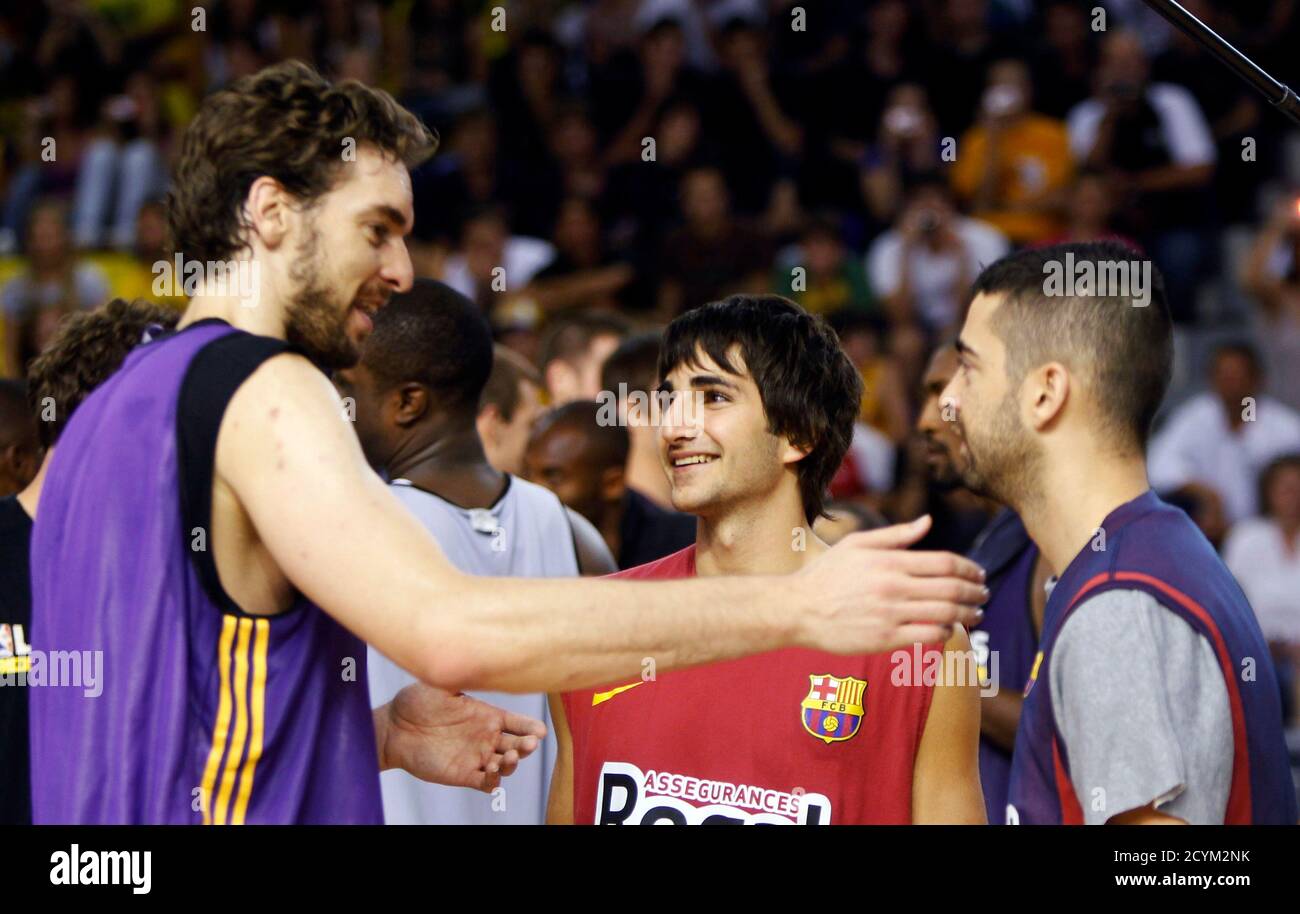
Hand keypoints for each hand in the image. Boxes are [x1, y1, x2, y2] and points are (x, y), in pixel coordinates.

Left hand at [377, 682, 546, 792]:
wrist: (392, 727)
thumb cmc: (416, 702)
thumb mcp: (442, 683)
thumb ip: (464, 673)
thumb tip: (482, 656)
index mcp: (487, 715)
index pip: (518, 722)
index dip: (532, 727)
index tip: (540, 730)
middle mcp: (486, 737)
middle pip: (519, 745)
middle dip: (528, 745)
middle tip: (529, 743)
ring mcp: (475, 757)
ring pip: (506, 766)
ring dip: (513, 764)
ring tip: (508, 758)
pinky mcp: (462, 774)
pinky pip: (486, 784)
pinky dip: (493, 781)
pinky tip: (490, 772)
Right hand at [794, 515, 986, 652]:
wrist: (799, 609)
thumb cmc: (827, 574)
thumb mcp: (857, 544)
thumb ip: (896, 535)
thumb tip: (928, 522)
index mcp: (890, 561)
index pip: (945, 563)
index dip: (970, 569)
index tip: (980, 575)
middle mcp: (894, 587)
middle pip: (952, 590)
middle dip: (976, 593)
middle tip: (984, 595)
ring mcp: (890, 614)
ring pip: (945, 614)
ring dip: (968, 615)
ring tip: (975, 615)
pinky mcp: (885, 639)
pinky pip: (927, 636)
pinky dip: (946, 633)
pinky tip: (949, 630)